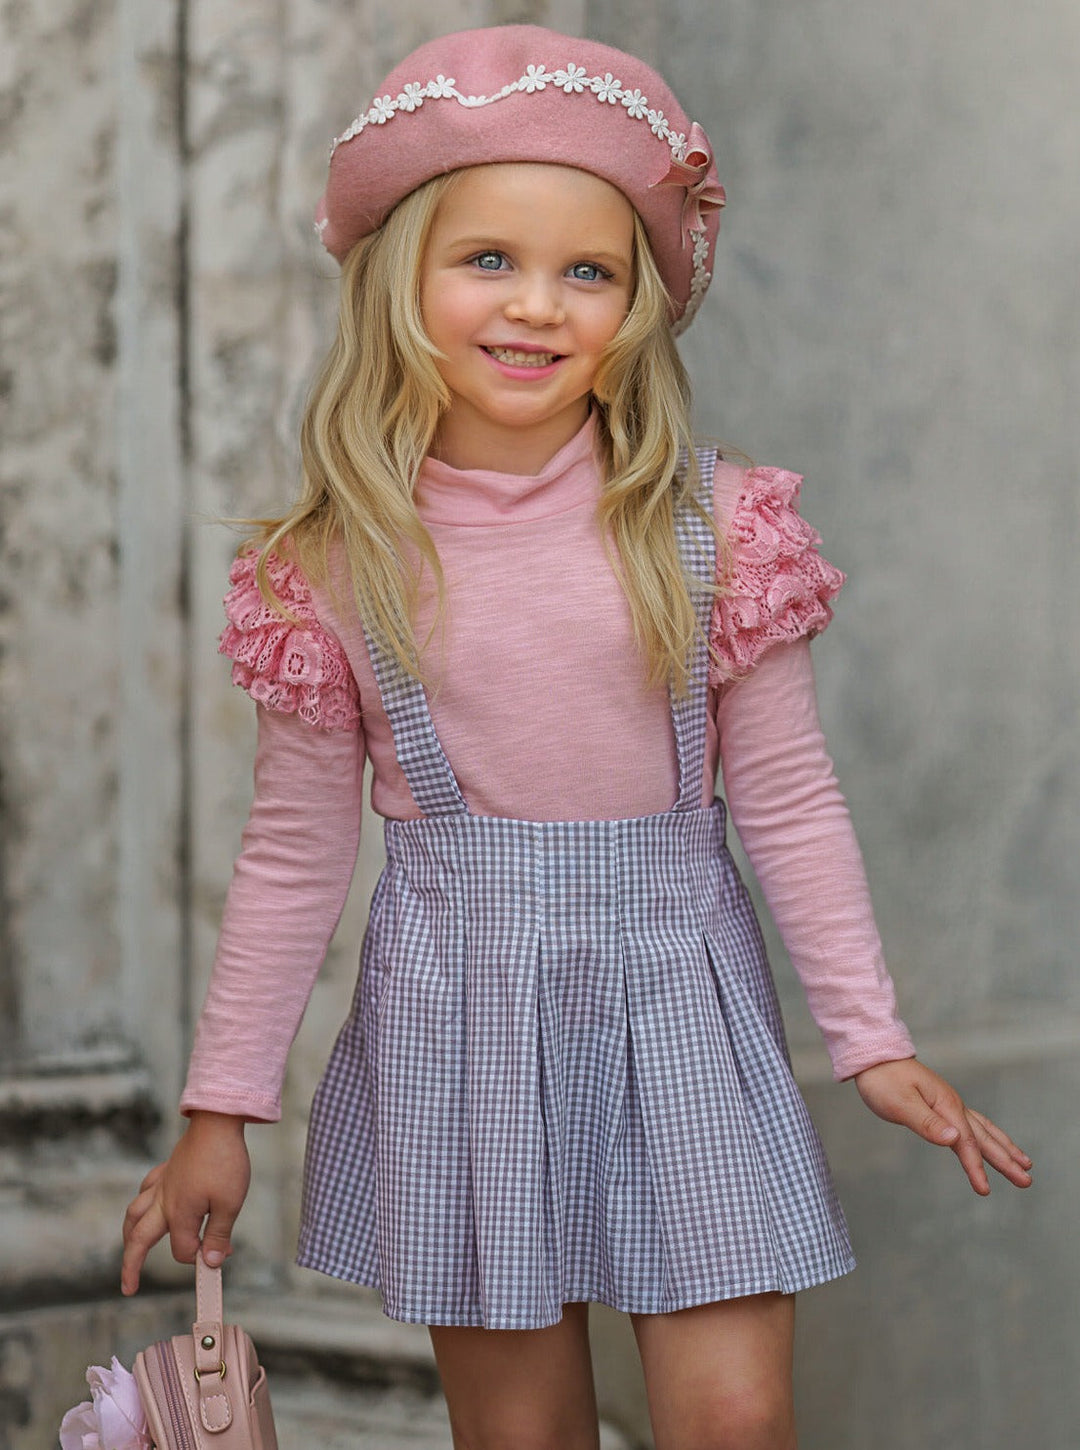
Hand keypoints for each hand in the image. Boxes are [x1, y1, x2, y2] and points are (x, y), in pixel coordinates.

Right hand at [121, 1111, 250, 1294]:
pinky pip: (146, 1189)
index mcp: (179, 1214)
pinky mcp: (167, 1170)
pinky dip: (142, 1202)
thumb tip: (212, 1262)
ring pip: (134, 1213)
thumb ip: (219, 1235)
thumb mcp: (230, 1203)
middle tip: (128, 1288)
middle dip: (131, 1267)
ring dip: (129, 1235)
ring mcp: (163, 1184)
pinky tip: (148, 1204)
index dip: (201, 1258)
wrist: (218, 1123)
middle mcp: (164, 1202)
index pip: (184, 1251)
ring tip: (129, 1250)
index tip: (220, 1255)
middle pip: (138, 1239)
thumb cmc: (225, 1161)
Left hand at [854, 1058, 1032, 1194]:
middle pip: (984, 1137)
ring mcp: (949, 1104)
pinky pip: (972, 1125)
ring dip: (1003, 1147)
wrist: (875, 1056)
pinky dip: (986, 1137)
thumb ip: (927, 1122)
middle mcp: (953, 1104)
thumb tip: (954, 1139)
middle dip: (1006, 1160)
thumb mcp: (900, 1103)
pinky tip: (991, 1142)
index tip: (985, 1190)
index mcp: (946, 1105)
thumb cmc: (883, 1080)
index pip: (966, 1143)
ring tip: (1024, 1162)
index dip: (975, 1167)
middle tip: (1027, 1181)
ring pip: (983, 1130)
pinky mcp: (942, 1105)